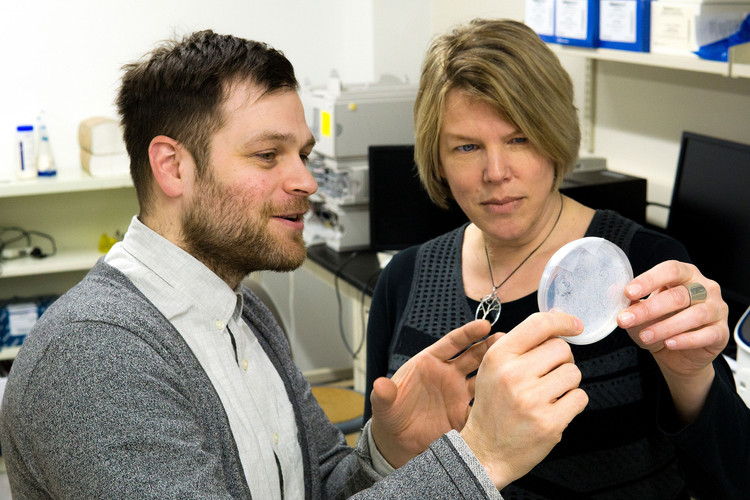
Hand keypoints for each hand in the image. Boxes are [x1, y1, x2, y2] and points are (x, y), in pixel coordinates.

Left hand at [370, 319, 496, 467]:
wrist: (397, 442)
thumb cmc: (390, 414)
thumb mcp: (383, 404)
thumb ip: (384, 393)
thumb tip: (379, 384)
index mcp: (429, 362)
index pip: (452, 342)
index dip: (468, 333)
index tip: (484, 325)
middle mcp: (448, 374)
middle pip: (474, 356)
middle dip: (490, 346)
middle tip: (507, 340)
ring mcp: (459, 394)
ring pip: (484, 378)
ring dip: (499, 370)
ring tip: (515, 364)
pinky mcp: (465, 415)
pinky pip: (484, 407)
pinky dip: (496, 403)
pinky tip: (510, 400)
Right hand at [461, 312, 587, 488]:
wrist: (485, 451)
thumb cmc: (493, 406)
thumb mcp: (492, 369)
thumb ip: (519, 346)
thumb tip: (557, 325)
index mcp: (497, 357)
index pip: (538, 324)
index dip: (562, 320)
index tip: (575, 324)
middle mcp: (513, 375)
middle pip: (561, 348)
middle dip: (561, 360)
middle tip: (547, 375)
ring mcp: (531, 400)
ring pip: (573, 373)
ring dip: (567, 383)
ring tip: (548, 395)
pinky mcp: (549, 423)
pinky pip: (580, 397)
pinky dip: (572, 402)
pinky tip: (554, 409)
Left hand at [616, 260, 728, 420]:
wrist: (678, 355)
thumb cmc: (660, 324)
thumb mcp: (642, 312)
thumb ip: (633, 303)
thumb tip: (613, 294)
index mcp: (686, 275)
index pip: (670, 270)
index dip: (649, 280)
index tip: (628, 292)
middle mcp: (705, 288)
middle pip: (679, 295)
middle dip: (649, 308)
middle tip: (626, 320)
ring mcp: (717, 309)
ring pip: (695, 315)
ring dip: (665, 326)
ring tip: (644, 336)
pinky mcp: (721, 332)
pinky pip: (707, 334)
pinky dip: (685, 340)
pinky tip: (668, 343)